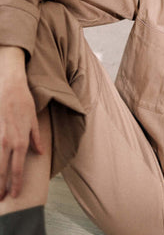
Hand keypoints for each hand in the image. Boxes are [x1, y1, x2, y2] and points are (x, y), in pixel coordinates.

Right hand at [0, 47, 42, 198]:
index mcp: (20, 140)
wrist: (11, 86)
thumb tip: (38, 152)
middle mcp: (8, 141)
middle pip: (3, 169)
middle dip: (1, 186)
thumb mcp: (34, 120)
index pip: (18, 168)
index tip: (14, 194)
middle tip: (1, 199)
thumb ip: (35, 138)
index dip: (16, 183)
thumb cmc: (24, 102)